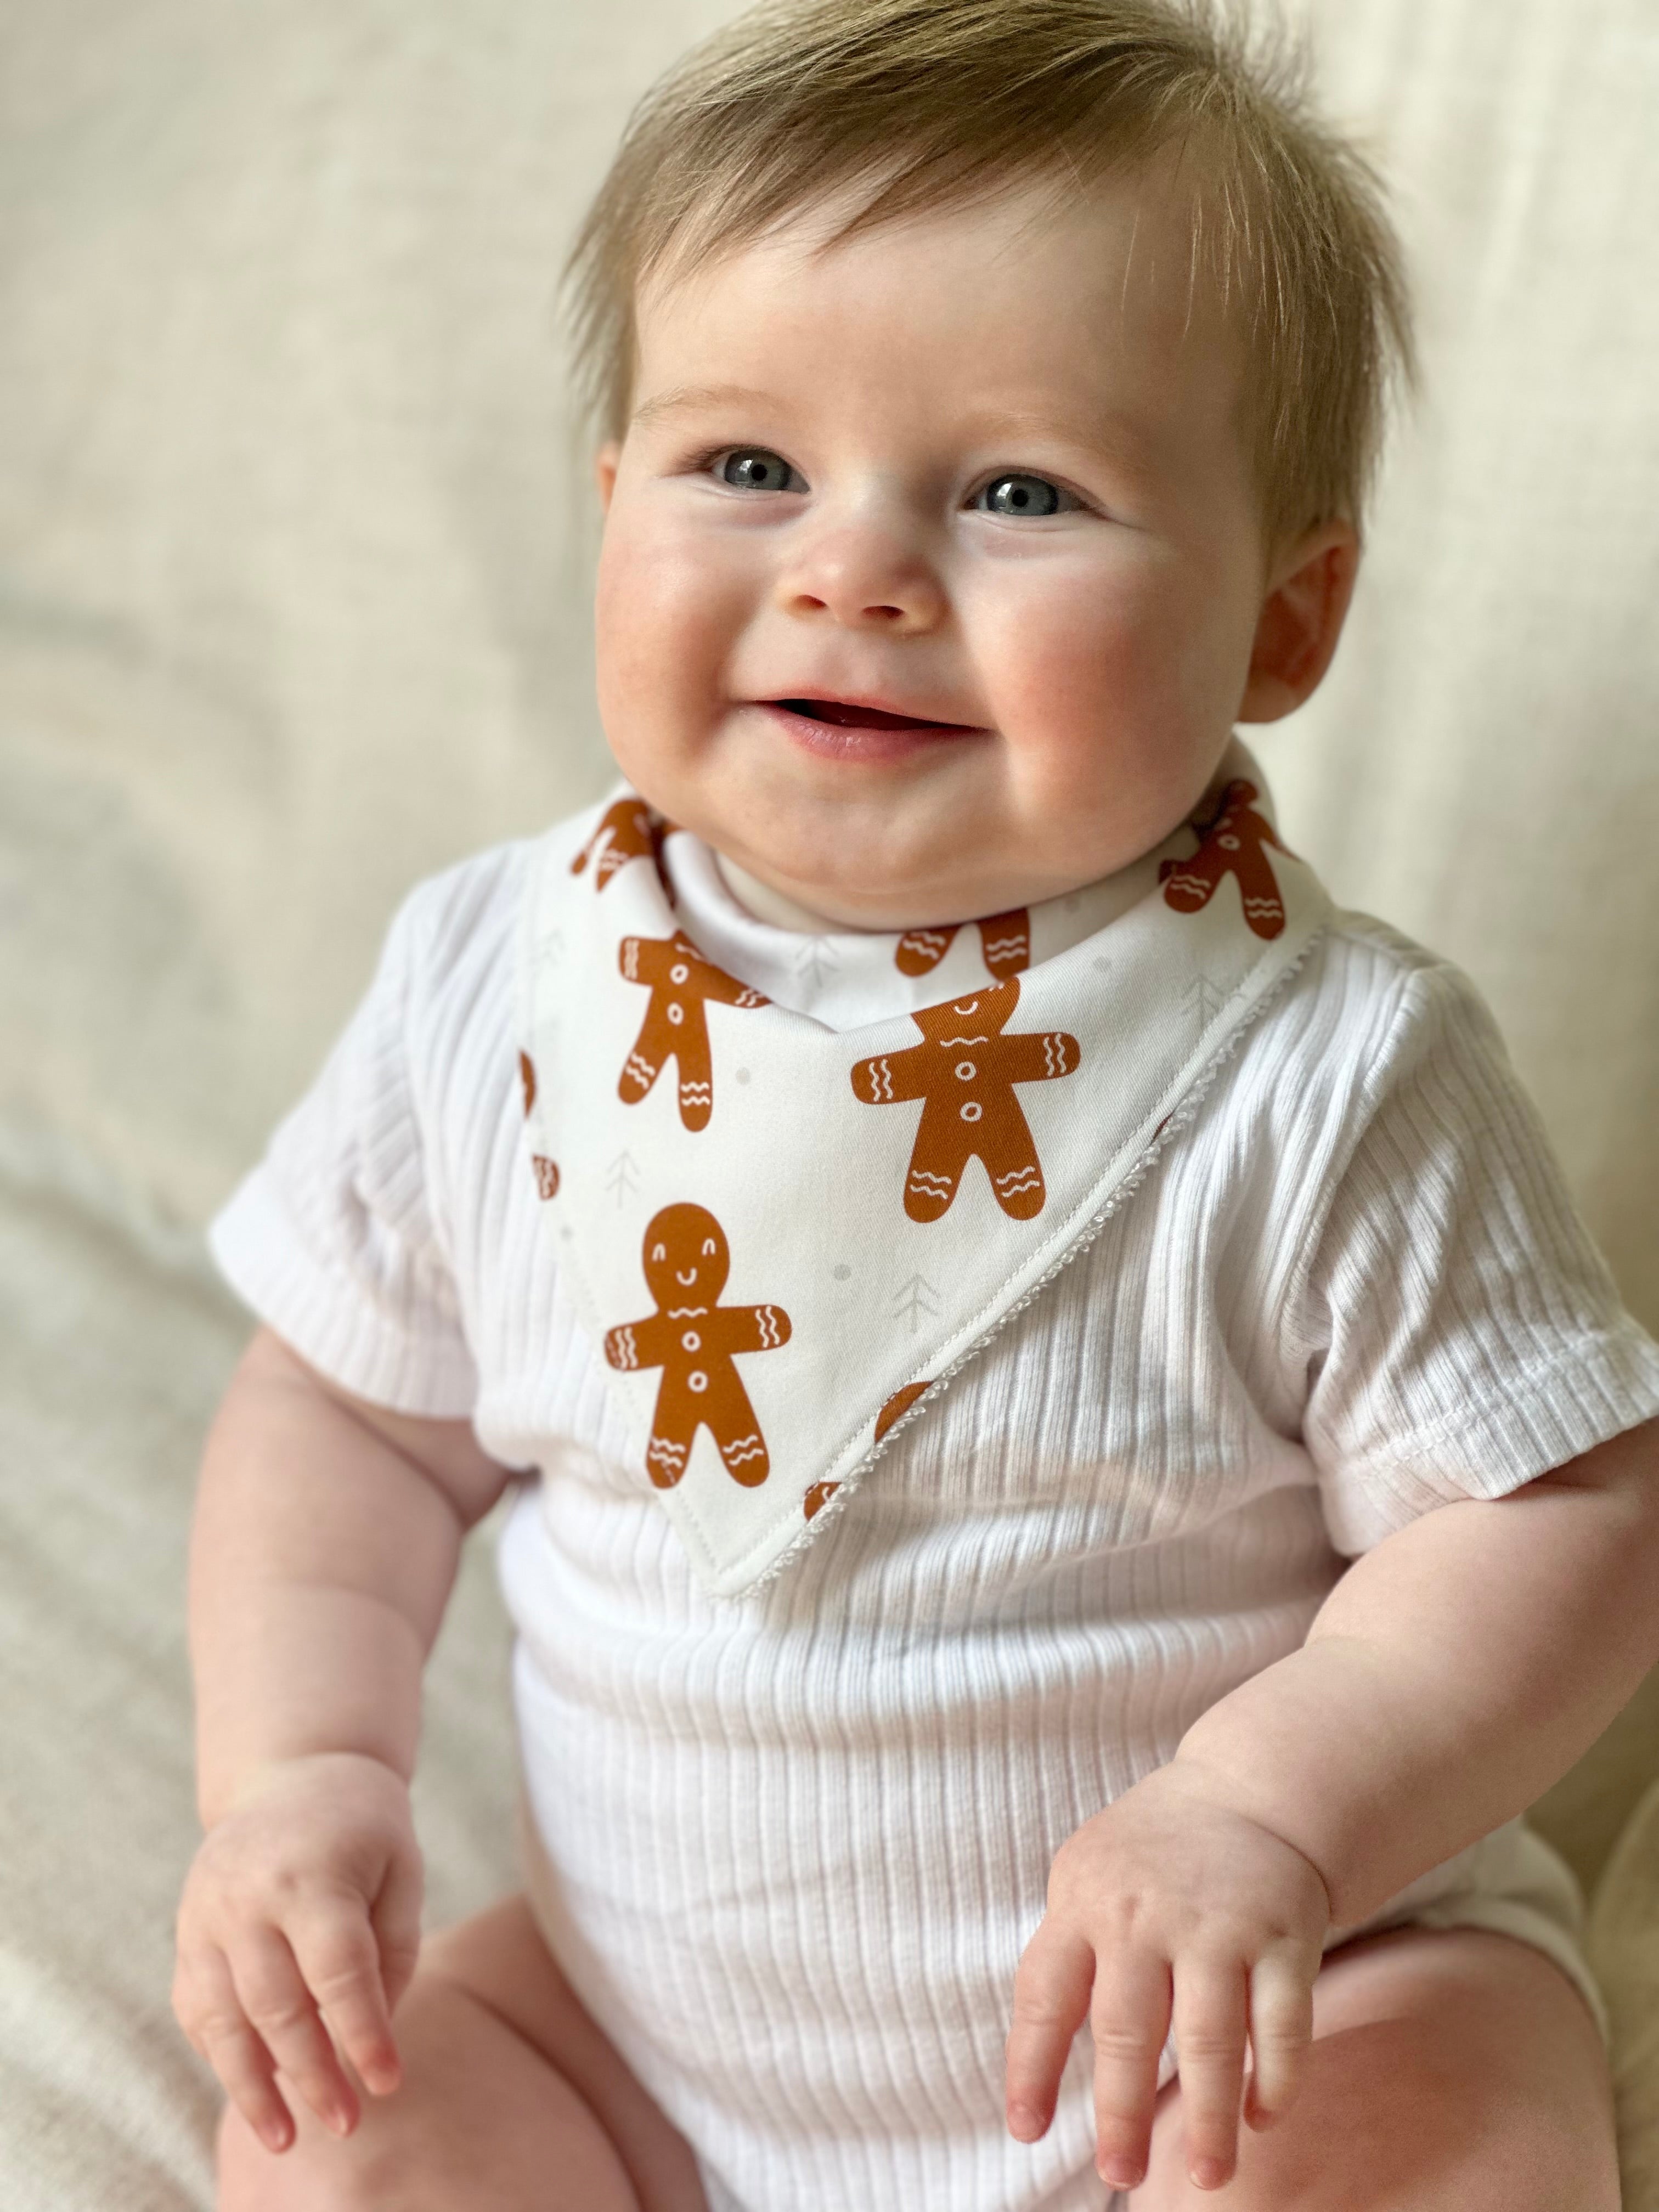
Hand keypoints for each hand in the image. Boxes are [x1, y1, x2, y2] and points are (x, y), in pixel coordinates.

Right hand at [172, 1752, 423, 2152]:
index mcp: (312, 1874)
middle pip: (278, 2004)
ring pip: (223, 2019)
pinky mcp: (186, 1932)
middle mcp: (248, 1896)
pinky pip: (198, 2009)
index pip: (338, 1970)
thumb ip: (392, 1951)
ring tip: (284, 2139)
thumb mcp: (402, 1870)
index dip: (363, 2033)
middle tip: (345, 2124)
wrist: (296, 1773)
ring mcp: (206, 1915)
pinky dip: (223, 2055)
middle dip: (313, 2074)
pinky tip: (253, 2092)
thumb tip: (371, 2039)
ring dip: (253, 2087)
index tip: (388, 2084)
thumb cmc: (365, 1829)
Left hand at [1004, 1762, 1329, 2192]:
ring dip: (1207, 2120)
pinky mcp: (1284, 1939)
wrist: (1250, 1793)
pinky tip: (1260, 2117)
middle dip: (1121, 2114)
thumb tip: (1037, 2067)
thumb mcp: (1087, 1878)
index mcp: (1085, 1902)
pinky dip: (1274, 2082)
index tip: (1026, 2130)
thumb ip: (1067, 1955)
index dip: (1030, 2067)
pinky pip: (1281, 2029)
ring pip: (1210, 2043)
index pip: (1045, 1995)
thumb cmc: (1151, 1855)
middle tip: (1120, 2174)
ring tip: (1205, 2175)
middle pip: (1126, 2031)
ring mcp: (1219, 1927)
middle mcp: (1147, 1915)